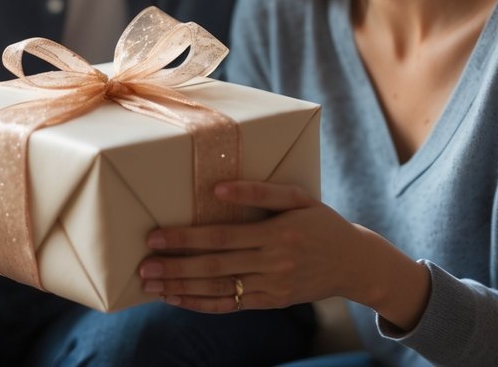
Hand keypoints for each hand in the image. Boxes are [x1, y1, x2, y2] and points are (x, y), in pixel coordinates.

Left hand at [138, 180, 366, 313]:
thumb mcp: (298, 197)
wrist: (353, 262)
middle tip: (143, 266)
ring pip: (219, 290)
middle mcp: (273, 263)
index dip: (187, 238)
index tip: (157, 236)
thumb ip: (260, 191)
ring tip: (151, 285)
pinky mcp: (270, 302)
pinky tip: (178, 299)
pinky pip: (230, 306)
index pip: (223, 237)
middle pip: (216, 267)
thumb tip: (218, 190)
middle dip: (176, 267)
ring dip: (182, 288)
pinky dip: (201, 304)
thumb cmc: (321, 221)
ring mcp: (272, 287)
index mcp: (277, 233)